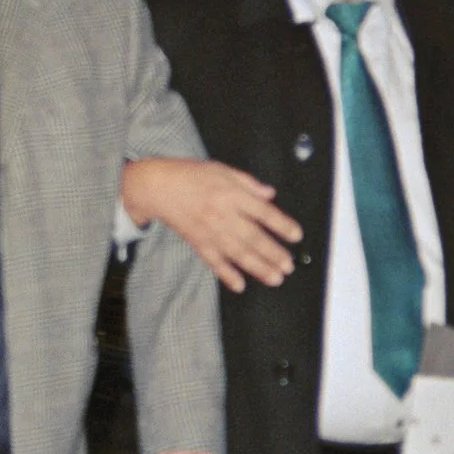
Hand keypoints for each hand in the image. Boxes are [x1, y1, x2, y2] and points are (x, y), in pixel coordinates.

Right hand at [121, 158, 302, 292]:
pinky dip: (226, 274)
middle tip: (289, 266)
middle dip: (273, 253)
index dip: (281, 224)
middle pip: (253, 237)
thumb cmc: (189, 175)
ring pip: (237, 253)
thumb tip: (270, 194)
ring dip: (258, 267)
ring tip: (275, 278)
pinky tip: (239, 284)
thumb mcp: (222, 169)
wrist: (157, 186)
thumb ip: (248, 183)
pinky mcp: (197, 242)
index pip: (263, 212)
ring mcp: (210, 230)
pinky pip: (214, 261)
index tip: (295, 235)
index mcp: (231, 194)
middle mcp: (223, 214)